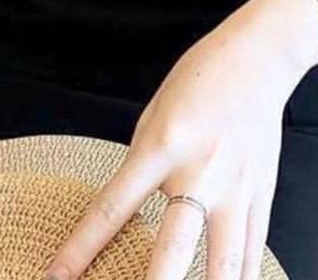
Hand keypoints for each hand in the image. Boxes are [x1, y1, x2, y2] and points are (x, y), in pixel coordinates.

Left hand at [44, 0, 317, 279]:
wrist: (260, 58)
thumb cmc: (201, 78)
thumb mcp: (155, 112)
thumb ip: (142, 164)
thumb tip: (127, 212)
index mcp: (163, 145)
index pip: (113, 208)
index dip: (80, 249)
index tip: (55, 278)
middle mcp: (201, 173)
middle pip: (174, 249)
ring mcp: (236, 189)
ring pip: (224, 264)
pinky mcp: (262, 195)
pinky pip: (250, 253)